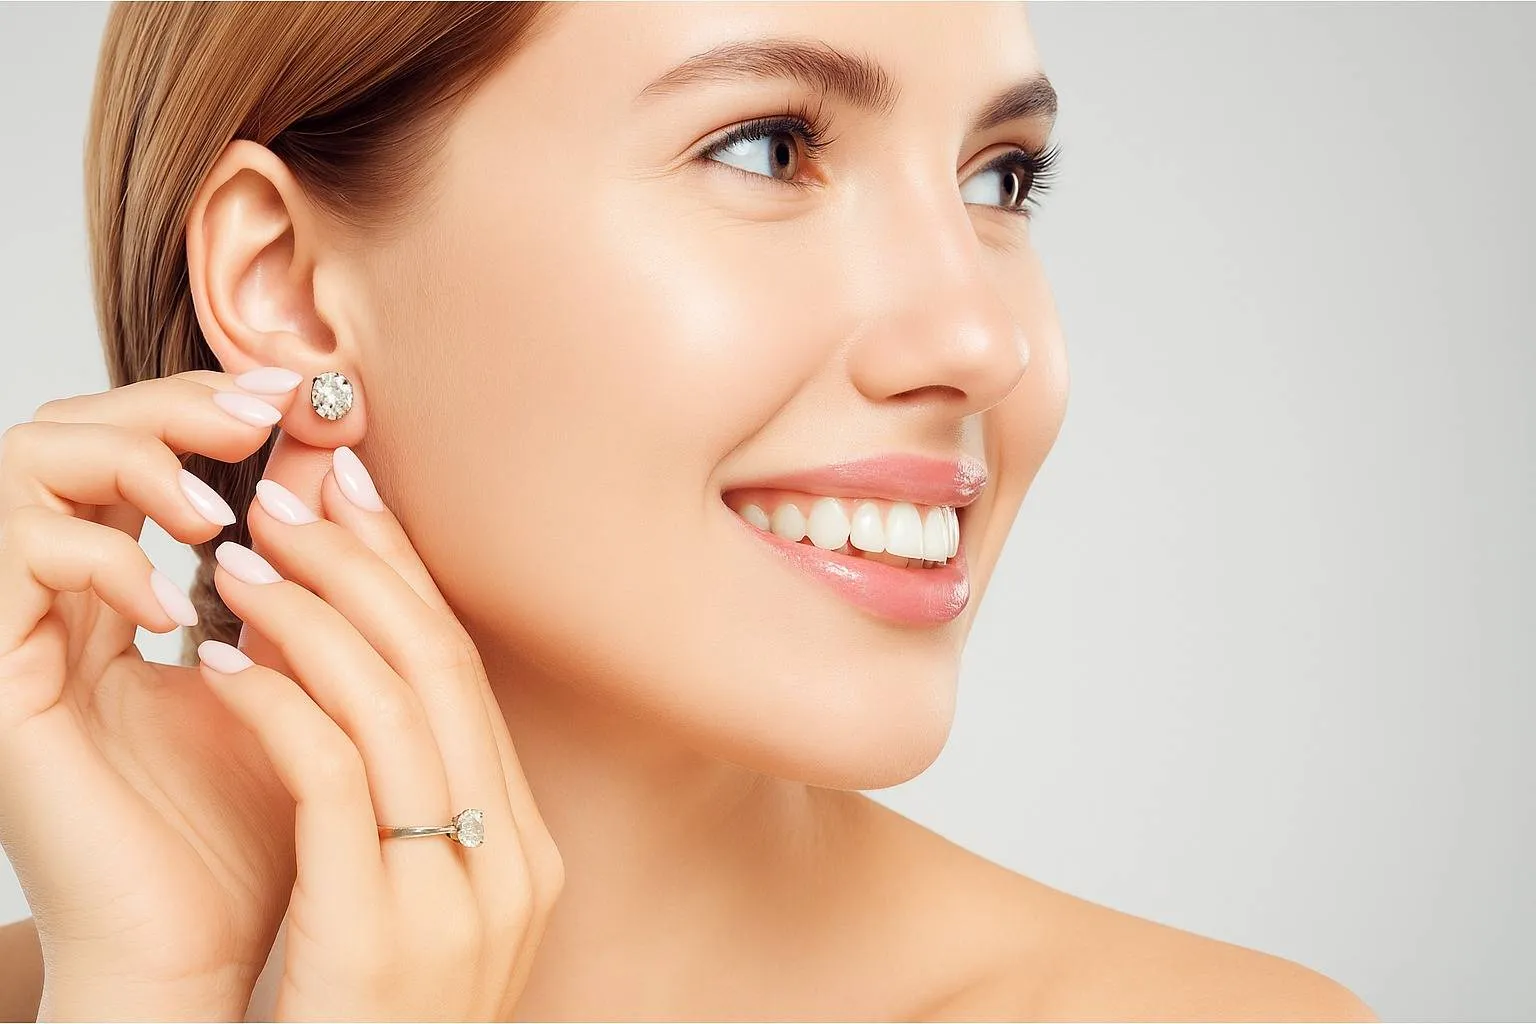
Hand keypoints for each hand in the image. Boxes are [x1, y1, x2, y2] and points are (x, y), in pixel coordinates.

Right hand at [0, 370, 307, 1017]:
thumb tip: (333, 459)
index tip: (306, 401)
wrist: (202, 949)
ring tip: (216, 515)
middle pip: (72, 430)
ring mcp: (18, 636)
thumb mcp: (296, 671)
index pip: (136, 451)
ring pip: (24, 462)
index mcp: (117, 598)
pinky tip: (176, 604)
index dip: (210, 404)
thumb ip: (302, 574)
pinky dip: (97, 554)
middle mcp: (55, 604)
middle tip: (262, 414)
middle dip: (170, 403)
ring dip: (131, 461)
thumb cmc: (258, 824)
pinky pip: (13, 557)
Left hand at [194, 439, 563, 1018]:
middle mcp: (510, 861)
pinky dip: (276, 704)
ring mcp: (460, 901)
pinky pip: (333, 781)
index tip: (353, 498)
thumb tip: (358, 679)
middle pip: (441, 669)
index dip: (407, 576)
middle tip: (295, 488)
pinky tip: (218, 659)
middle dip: (363, 564)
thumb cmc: (362, 1022)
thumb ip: (411, 806)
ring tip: (242, 551)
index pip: (468, 676)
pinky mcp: (384, 934)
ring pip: (394, 706)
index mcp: (522, 847)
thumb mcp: (415, 910)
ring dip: (313, 613)